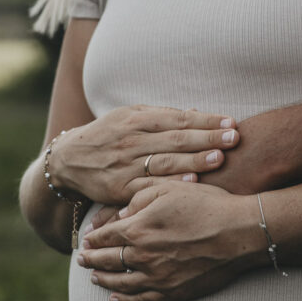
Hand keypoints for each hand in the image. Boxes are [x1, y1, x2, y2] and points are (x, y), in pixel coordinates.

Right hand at [48, 105, 239, 204]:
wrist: (68, 160)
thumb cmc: (108, 136)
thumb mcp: (130, 118)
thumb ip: (162, 117)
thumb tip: (197, 113)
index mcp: (136, 119)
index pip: (178, 119)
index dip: (205, 121)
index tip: (231, 123)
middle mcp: (132, 140)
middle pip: (175, 139)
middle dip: (207, 138)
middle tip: (234, 138)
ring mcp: (125, 164)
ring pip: (165, 161)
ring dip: (194, 160)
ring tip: (219, 158)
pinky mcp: (120, 187)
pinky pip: (149, 185)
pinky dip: (170, 183)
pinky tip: (191, 182)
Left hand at [77, 182, 265, 300]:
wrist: (239, 232)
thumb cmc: (207, 204)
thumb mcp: (169, 188)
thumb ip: (138, 197)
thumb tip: (120, 214)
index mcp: (138, 229)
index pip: (105, 236)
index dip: (93, 238)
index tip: (86, 240)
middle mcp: (142, 256)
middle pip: (107, 261)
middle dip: (91, 260)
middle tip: (82, 260)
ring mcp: (157, 278)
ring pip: (120, 283)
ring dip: (104, 281)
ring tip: (94, 279)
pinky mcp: (173, 292)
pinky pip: (142, 300)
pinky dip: (125, 300)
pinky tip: (116, 299)